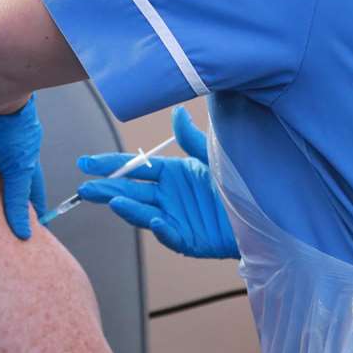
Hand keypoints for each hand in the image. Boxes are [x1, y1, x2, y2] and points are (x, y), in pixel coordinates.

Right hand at [76, 106, 237, 258]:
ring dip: (128, 208)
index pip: (134, 168)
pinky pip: (172, 234)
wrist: (266, 211)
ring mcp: (176, 218)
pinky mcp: (189, 240)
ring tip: (112, 200)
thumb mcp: (214, 155)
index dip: (110, 165)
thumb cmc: (240, 180)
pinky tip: (156, 220)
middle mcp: (169, 196)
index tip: (86, 163)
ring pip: (144, 212)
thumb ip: (192, 138)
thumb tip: (177, 113)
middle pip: (131, 191)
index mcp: (172, 174)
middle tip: (85, 187)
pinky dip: (163, 228)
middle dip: (107, 188)